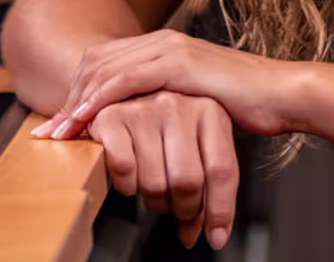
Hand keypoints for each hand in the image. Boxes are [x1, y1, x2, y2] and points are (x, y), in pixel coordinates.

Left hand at [37, 28, 297, 137]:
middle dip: (67, 99)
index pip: (103, 61)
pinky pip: (126, 79)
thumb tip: (141, 127)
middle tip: (49, 133)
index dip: (76, 92)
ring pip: (104, 69)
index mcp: (162, 45)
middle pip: (95, 63)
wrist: (280, 94)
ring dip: (77, 103)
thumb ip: (164, 103)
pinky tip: (86, 119)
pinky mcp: (179, 63)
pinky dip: (101, 99)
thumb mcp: (192, 102)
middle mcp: (161, 40)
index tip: (59, 125)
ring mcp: (170, 48)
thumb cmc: (244, 104)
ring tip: (60, 133)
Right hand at [58, 91, 239, 249]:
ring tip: (151, 190)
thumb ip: (208, 187)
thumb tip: (214, 236)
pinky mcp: (111, 117)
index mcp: (208, 110)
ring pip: (155, 181)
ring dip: (153, 200)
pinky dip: (126, 186)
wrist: (114, 96)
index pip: (222, 170)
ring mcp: (144, 108)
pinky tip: (129, 178)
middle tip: (174, 209)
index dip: (219, 211)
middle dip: (182, 208)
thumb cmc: (160, 128)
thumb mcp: (194, 146)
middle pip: (188, 181)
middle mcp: (178, 104)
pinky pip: (124, 170)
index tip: (215, 236)